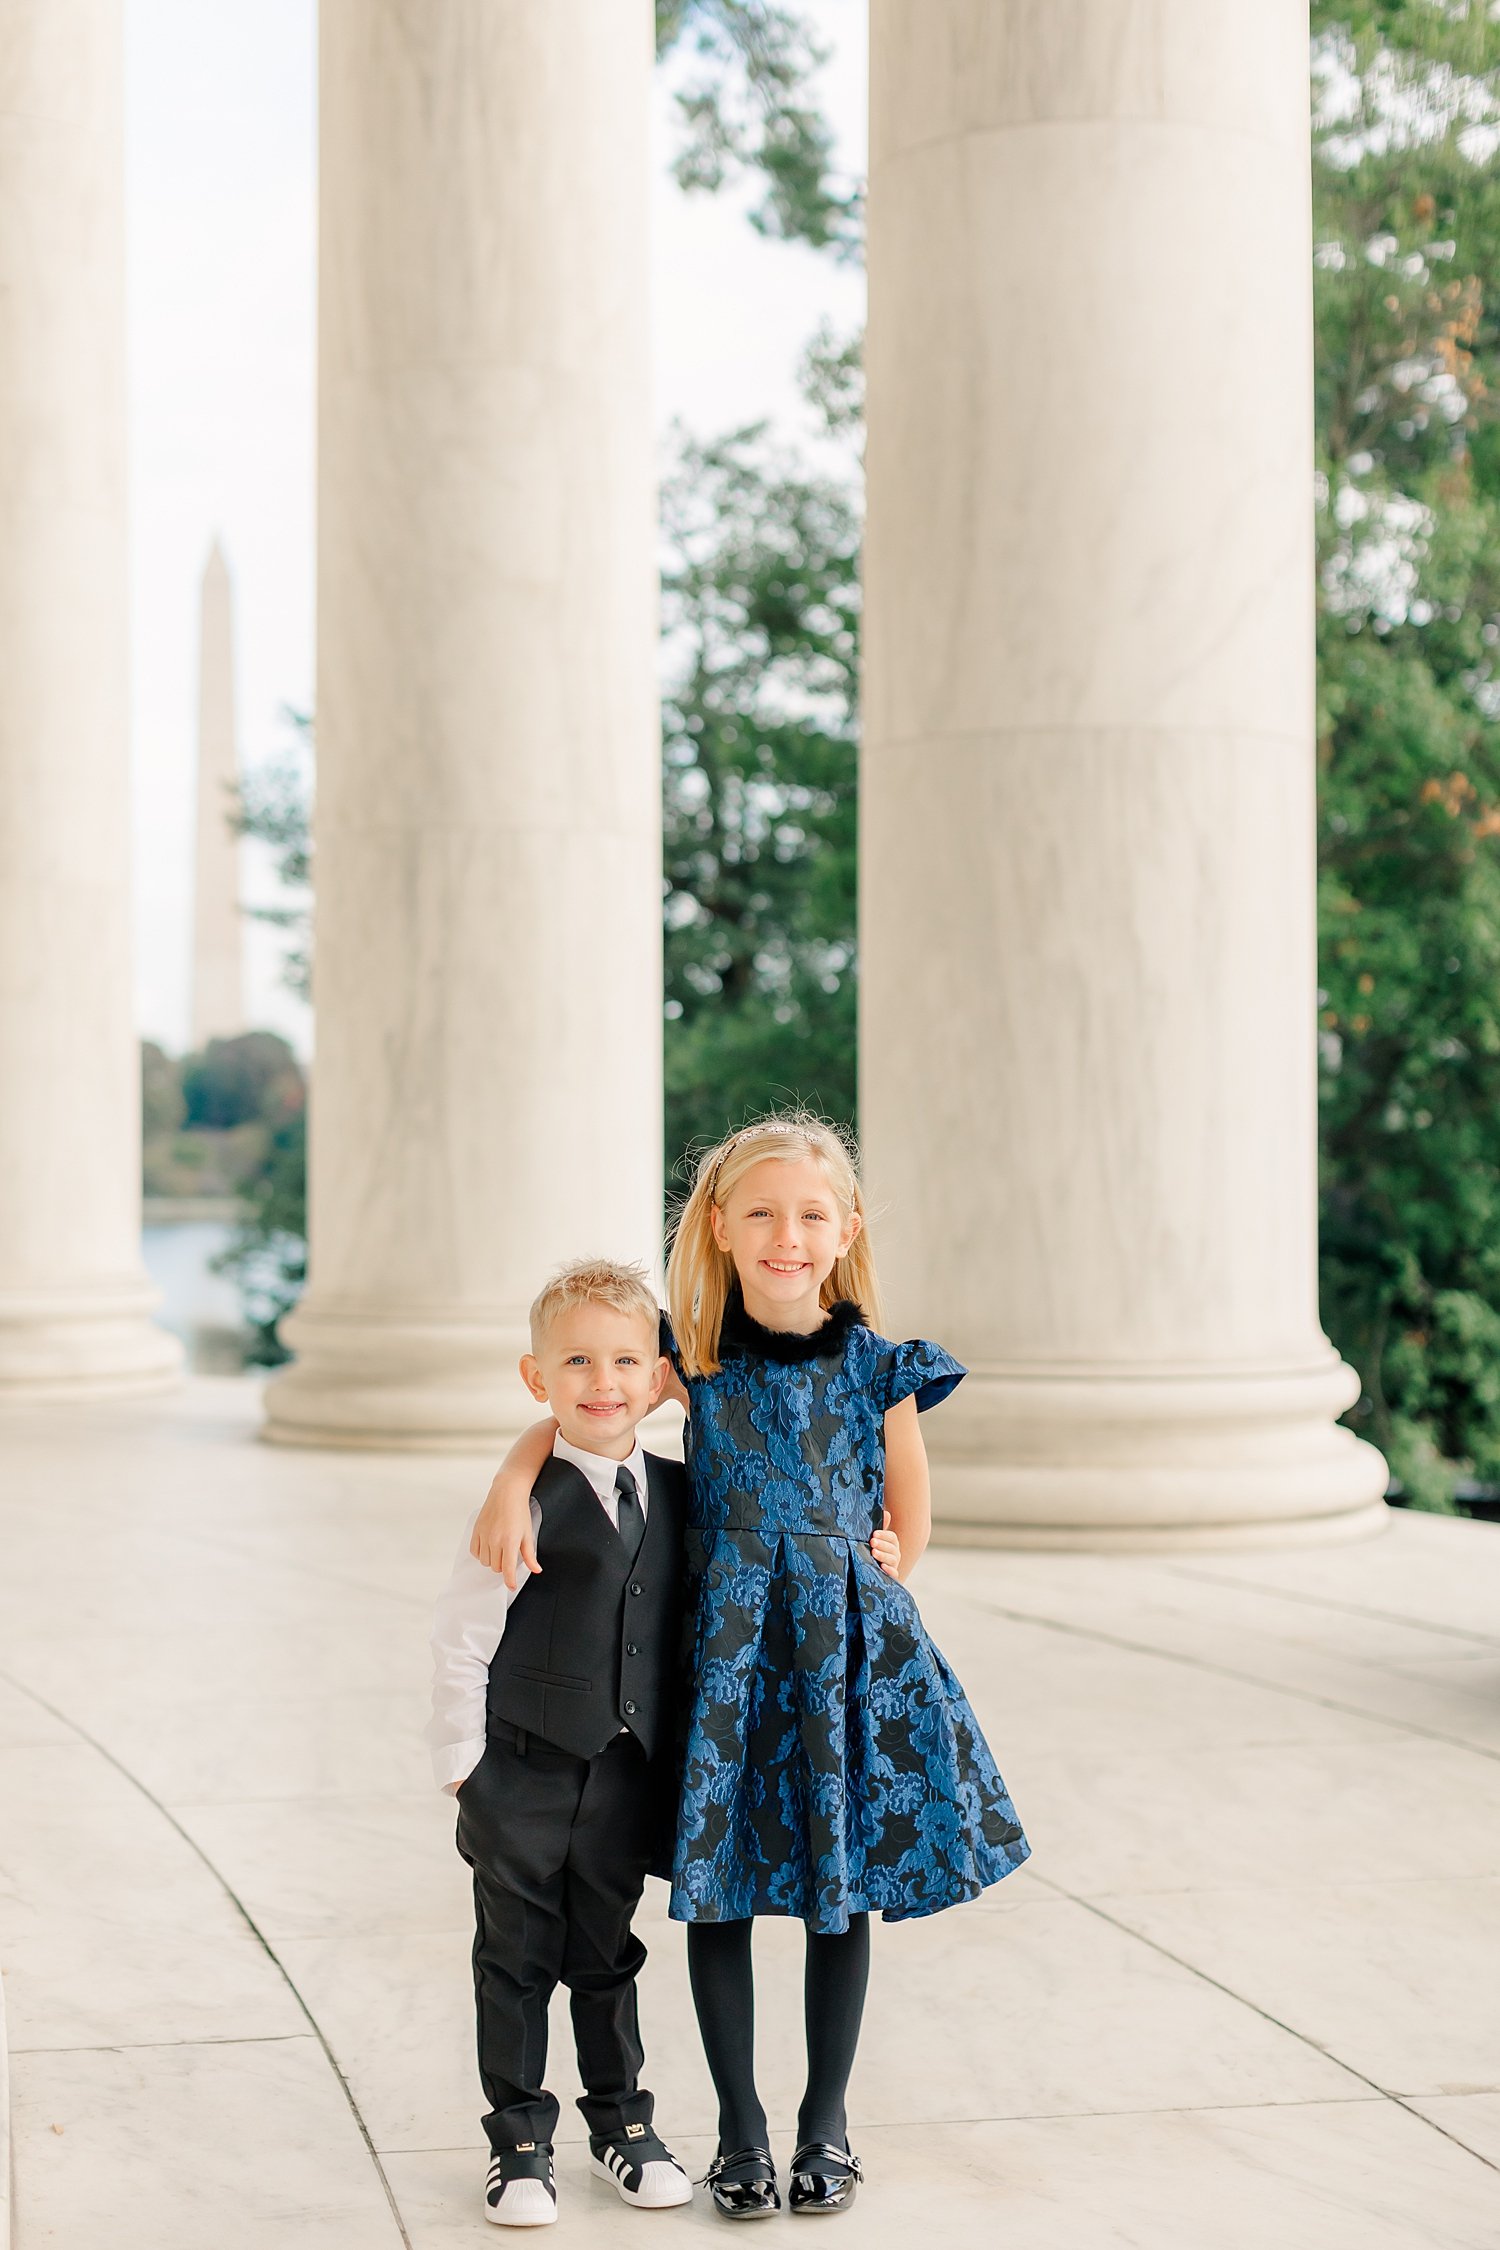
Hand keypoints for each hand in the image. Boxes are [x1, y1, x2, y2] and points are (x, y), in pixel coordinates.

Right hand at [471, 1474, 539, 1588]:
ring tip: (499, 1549)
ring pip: (485, 1561)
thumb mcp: (528, 1534)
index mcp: (510, 1542)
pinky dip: (481, 1553)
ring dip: (492, 1560)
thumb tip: (536, 1570)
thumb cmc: (519, 1512)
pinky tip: (488, 1546)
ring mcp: (484, 1536)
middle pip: (496, 1567)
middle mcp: (495, 1540)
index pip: (507, 1570)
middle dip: (503, 1566)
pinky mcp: (476, 1531)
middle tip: (509, 1555)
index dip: (509, 1581)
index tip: (511, 1586)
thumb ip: (530, 1555)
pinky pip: (475, 1552)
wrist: (507, 1492)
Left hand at [871, 1509, 900, 1578]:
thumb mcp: (874, 1539)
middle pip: (892, 1548)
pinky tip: (882, 1567)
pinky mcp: (890, 1576)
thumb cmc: (870, 1550)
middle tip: (872, 1542)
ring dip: (883, 1555)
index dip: (884, 1535)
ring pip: (893, 1560)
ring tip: (873, 1552)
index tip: (874, 1534)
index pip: (892, 1537)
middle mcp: (895, 1554)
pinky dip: (889, 1570)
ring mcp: (893, 1565)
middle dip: (882, 1544)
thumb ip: (880, 1527)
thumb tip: (886, 1513)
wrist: (866, 1570)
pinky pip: (893, 1574)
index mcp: (891, 1543)